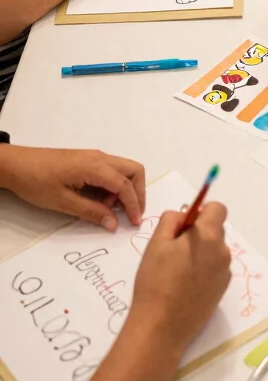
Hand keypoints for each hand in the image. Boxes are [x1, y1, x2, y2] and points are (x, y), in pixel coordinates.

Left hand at [0, 146, 144, 230]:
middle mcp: (100, 158)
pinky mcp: (87, 159)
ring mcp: (94, 156)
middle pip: (134, 171)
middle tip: (131, 213)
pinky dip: (114, 184)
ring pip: (124, 169)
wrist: (17, 164)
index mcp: (95, 167)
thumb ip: (91, 212)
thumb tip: (113, 224)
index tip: (136, 222)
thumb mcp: (64, 202)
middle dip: (138, 193)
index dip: (133, 205)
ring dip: (125, 189)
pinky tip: (101, 199)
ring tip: (110, 208)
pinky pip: (111, 170)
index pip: (125, 185)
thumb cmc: (37, 182)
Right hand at [130, 203, 230, 350]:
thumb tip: (185, 215)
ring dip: (201, 252)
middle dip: (199, 233)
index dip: (202, 212)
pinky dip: (204, 270)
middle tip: (174, 249)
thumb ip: (172, 220)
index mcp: (209, 236)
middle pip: (216, 230)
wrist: (161, 327)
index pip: (218, 209)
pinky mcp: (222, 290)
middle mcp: (223, 252)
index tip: (186, 225)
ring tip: (177, 271)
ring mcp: (225, 273)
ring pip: (215, 250)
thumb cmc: (155, 281)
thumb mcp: (157, 243)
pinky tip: (185, 285)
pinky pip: (215, 269)